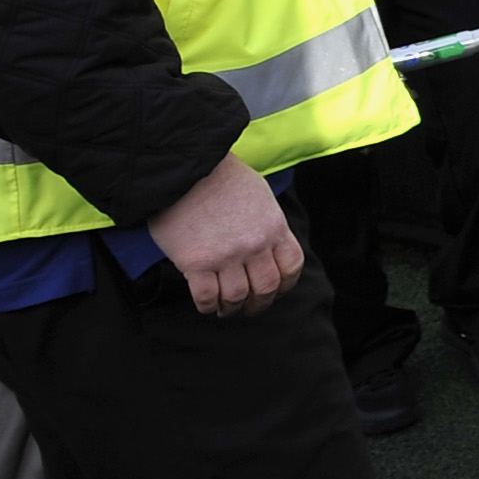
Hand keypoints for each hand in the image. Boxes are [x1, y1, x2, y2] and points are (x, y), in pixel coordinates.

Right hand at [148, 151, 303, 318]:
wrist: (187, 169)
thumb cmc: (221, 178)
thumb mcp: (259, 195)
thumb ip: (266, 222)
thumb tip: (268, 244)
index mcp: (274, 227)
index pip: (291, 266)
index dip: (286, 285)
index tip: (276, 291)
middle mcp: (255, 245)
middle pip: (266, 288)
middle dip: (259, 303)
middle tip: (249, 308)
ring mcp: (226, 256)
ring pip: (237, 297)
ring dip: (231, 308)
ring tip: (224, 309)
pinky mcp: (196, 263)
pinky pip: (206, 297)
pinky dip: (207, 306)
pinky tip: (206, 305)